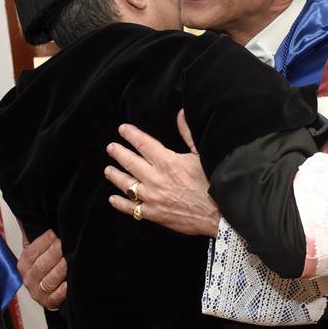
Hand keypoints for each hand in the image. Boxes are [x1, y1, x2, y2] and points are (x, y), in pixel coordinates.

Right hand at [19, 229, 66, 309]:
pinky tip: (70, 283)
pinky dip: (63, 290)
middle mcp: (28, 278)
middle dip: (56, 252)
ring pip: (49, 280)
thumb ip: (33, 233)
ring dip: (61, 269)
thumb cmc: (46, 265)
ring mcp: (37, 292)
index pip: (33, 250)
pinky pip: (55, 297)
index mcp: (24, 263)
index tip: (57, 232)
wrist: (48, 290)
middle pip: (41, 265)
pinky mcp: (48, 303)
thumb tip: (26, 213)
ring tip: (71, 258)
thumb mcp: (38, 248)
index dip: (46, 240)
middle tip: (67, 242)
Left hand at [105, 111, 221, 236]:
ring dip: (115, 175)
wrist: (219, 214)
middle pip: (130, 162)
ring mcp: (152, 197)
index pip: (143, 143)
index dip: (130, 134)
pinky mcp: (154, 214)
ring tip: (108, 170)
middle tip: (111, 148)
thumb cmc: (213, 184)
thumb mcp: (201, 155)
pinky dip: (120, 203)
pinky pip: (131, 208)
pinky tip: (113, 199)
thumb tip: (180, 114)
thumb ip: (188, 134)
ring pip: (126, 184)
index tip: (122, 130)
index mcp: (167, 161)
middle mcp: (155, 178)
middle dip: (118, 153)